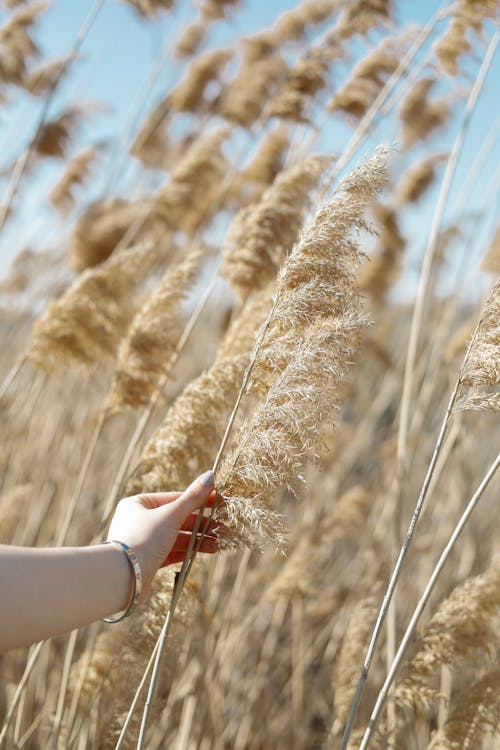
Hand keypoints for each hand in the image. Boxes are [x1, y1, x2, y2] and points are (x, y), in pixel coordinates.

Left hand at [106, 470, 217, 600]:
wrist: (122, 578)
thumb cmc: (143, 539)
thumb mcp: (171, 515)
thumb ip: (193, 498)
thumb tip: (210, 475)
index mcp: (139, 504)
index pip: (175, 498)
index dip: (199, 499)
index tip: (219, 500)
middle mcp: (139, 521)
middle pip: (177, 518)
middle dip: (201, 524)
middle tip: (222, 526)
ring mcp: (144, 541)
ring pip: (176, 536)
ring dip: (197, 539)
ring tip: (217, 543)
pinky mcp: (148, 560)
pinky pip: (172, 551)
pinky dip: (188, 551)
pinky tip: (204, 551)